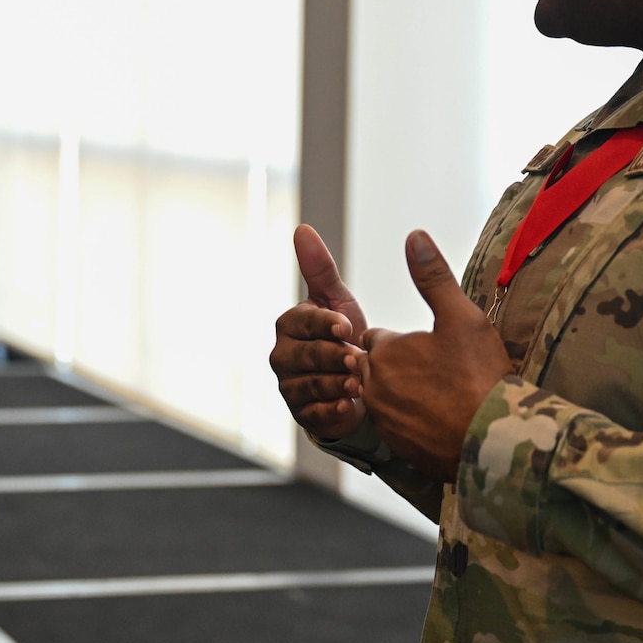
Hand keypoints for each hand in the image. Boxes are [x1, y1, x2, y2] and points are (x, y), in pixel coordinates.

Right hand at [271, 225, 369, 440]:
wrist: (354, 380)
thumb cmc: (342, 335)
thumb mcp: (336, 300)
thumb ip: (320, 268)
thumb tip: (302, 229)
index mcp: (289, 325)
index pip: (304, 322)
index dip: (326, 325)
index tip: (348, 328)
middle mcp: (282, 355)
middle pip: (306, 355)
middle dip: (334, 357)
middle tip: (358, 360)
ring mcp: (289, 386)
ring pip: (311, 385)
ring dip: (336, 384)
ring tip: (359, 385)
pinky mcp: (302, 414)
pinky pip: (314, 413)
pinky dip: (333, 411)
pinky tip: (350, 407)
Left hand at [360, 231, 511, 478]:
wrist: (492, 439)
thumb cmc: (479, 376)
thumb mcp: (461, 317)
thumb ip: (433, 277)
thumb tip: (414, 236)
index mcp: (384, 351)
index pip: (377, 338)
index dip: (403, 342)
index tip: (430, 349)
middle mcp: (373, 385)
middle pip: (376, 367)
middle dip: (398, 367)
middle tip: (437, 373)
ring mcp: (382, 418)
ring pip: (383, 397)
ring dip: (403, 394)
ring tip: (439, 396)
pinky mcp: (396, 445)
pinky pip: (395, 426)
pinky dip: (411, 421)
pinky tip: (439, 420)